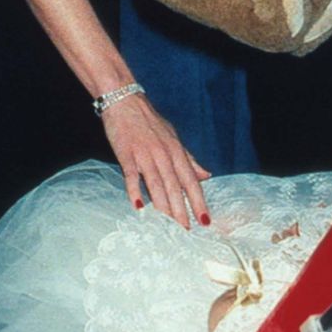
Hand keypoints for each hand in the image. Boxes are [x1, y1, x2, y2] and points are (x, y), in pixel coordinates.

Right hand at [101, 93, 210, 228]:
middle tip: (186, 231)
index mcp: (176, 151)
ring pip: (156, 184)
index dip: (198, 202)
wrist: (124, 100)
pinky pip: (131, 175)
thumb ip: (189, 159)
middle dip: (181, 210)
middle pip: (174, 186)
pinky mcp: (126, 153)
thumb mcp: (173, 137)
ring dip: (162, 206)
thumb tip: (206, 175)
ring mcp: (144, 154)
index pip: (190, 181)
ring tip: (168, 226)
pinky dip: (135, 190)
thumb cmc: (149, 121)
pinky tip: (138, 207)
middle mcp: (163, 154)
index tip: (205, 221)